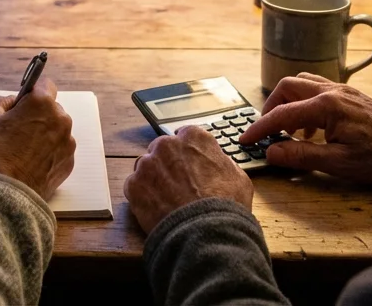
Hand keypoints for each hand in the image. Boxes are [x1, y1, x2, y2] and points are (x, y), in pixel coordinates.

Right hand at [0, 76, 75, 199]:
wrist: (5, 195)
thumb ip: (0, 102)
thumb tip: (11, 101)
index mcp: (41, 103)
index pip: (44, 84)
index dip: (31, 92)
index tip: (24, 100)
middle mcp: (60, 119)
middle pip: (50, 109)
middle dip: (36, 115)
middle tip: (16, 130)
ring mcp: (67, 142)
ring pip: (55, 130)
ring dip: (43, 134)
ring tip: (22, 150)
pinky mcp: (69, 162)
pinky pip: (58, 149)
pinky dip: (48, 153)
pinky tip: (30, 163)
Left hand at [123, 126, 251, 234]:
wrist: (206, 235)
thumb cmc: (225, 207)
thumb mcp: (238, 177)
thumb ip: (221, 162)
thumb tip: (216, 162)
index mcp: (194, 138)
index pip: (186, 136)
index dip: (188, 153)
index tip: (189, 164)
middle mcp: (167, 144)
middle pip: (162, 150)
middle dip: (168, 164)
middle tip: (177, 186)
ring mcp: (147, 164)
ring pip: (146, 167)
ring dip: (153, 179)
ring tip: (166, 200)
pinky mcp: (134, 185)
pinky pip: (135, 187)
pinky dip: (143, 197)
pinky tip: (156, 209)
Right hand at [239, 73, 371, 184]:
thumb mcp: (338, 162)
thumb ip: (302, 156)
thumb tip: (271, 152)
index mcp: (327, 106)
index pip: (282, 113)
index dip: (260, 127)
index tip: (245, 139)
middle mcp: (332, 91)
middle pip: (288, 86)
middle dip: (272, 107)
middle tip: (266, 130)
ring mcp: (342, 90)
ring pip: (302, 82)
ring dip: (288, 101)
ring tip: (289, 129)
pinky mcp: (350, 95)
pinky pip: (317, 88)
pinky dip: (305, 102)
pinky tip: (312, 128)